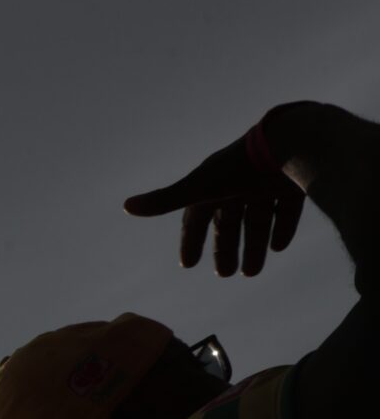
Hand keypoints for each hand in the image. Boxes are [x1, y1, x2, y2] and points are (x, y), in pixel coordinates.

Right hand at [124, 104, 322, 277]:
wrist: (287, 144)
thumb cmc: (238, 167)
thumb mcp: (198, 187)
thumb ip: (165, 200)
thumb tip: (126, 206)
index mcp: (212, 186)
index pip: (196, 218)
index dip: (191, 240)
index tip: (189, 264)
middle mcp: (238, 186)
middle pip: (229, 223)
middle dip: (226, 249)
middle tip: (226, 274)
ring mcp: (267, 185)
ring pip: (258, 221)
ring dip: (254, 247)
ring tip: (251, 273)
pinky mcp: (292, 185)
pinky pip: (286, 211)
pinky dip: (282, 229)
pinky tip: (277, 248)